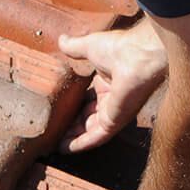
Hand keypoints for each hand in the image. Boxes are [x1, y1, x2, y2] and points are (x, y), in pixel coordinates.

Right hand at [58, 21, 168, 153]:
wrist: (137, 57)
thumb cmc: (120, 49)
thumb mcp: (90, 46)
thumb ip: (75, 47)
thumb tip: (61, 40)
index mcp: (108, 83)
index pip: (87, 100)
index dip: (73, 106)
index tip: (58, 111)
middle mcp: (111, 100)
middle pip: (87, 118)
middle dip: (71, 126)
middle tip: (53, 132)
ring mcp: (113, 113)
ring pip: (89, 131)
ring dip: (73, 139)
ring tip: (54, 145)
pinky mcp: (113, 123)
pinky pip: (94, 138)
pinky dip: (80, 144)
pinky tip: (65, 149)